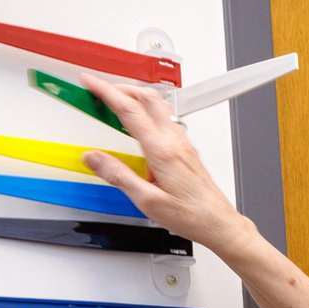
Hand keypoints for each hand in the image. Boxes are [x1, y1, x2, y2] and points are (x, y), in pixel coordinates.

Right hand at [79, 73, 251, 254]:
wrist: (218, 223)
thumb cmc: (191, 215)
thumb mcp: (147, 201)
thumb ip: (119, 176)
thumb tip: (94, 158)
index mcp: (162, 151)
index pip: (129, 109)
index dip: (106, 91)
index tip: (90, 82)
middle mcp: (175, 142)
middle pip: (148, 98)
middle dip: (122, 88)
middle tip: (101, 89)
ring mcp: (184, 145)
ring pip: (160, 107)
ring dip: (137, 98)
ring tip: (117, 103)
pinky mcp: (189, 151)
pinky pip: (167, 121)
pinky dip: (149, 113)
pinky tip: (141, 125)